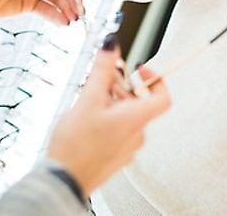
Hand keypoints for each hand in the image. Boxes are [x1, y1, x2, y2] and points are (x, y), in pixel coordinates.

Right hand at [48, 44, 170, 195]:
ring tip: (90, 100)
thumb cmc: (76, 145)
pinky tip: (86, 120)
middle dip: (121, 87)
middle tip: (102, 81)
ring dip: (111, 103)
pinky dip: (106, 119)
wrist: (63, 182)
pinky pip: (117, 131)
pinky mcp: (114, 157)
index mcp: (136, 119)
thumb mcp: (88, 99)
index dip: (155, 78)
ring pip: (126, 117)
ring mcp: (126, 148)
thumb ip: (102, 70)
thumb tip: (112, 44)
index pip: (163, 96)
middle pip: (139, 103)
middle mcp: (137, 135)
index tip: (138, 69)